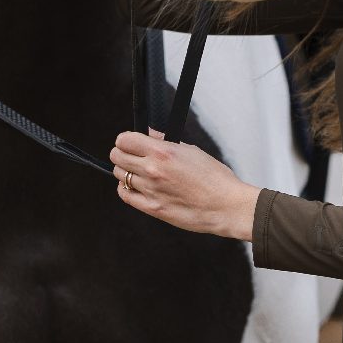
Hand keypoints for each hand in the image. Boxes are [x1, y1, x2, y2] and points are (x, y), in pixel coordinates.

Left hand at [110, 129, 260, 240]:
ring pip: (120, 175)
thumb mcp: (191, 150)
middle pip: (117, 156)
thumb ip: (165, 141)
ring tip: (137, 171)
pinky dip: (126, 188)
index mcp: (162, 152)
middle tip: (132, 154)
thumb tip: (149, 134)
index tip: (130, 141)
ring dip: (125, 170)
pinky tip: (135, 186)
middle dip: (122, 152)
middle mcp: (152, 170)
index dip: (125, 139)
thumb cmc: (215, 178)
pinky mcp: (152, 208)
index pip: (125, 140)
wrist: (225, 206)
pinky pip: (125, 195)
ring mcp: (150, 190)